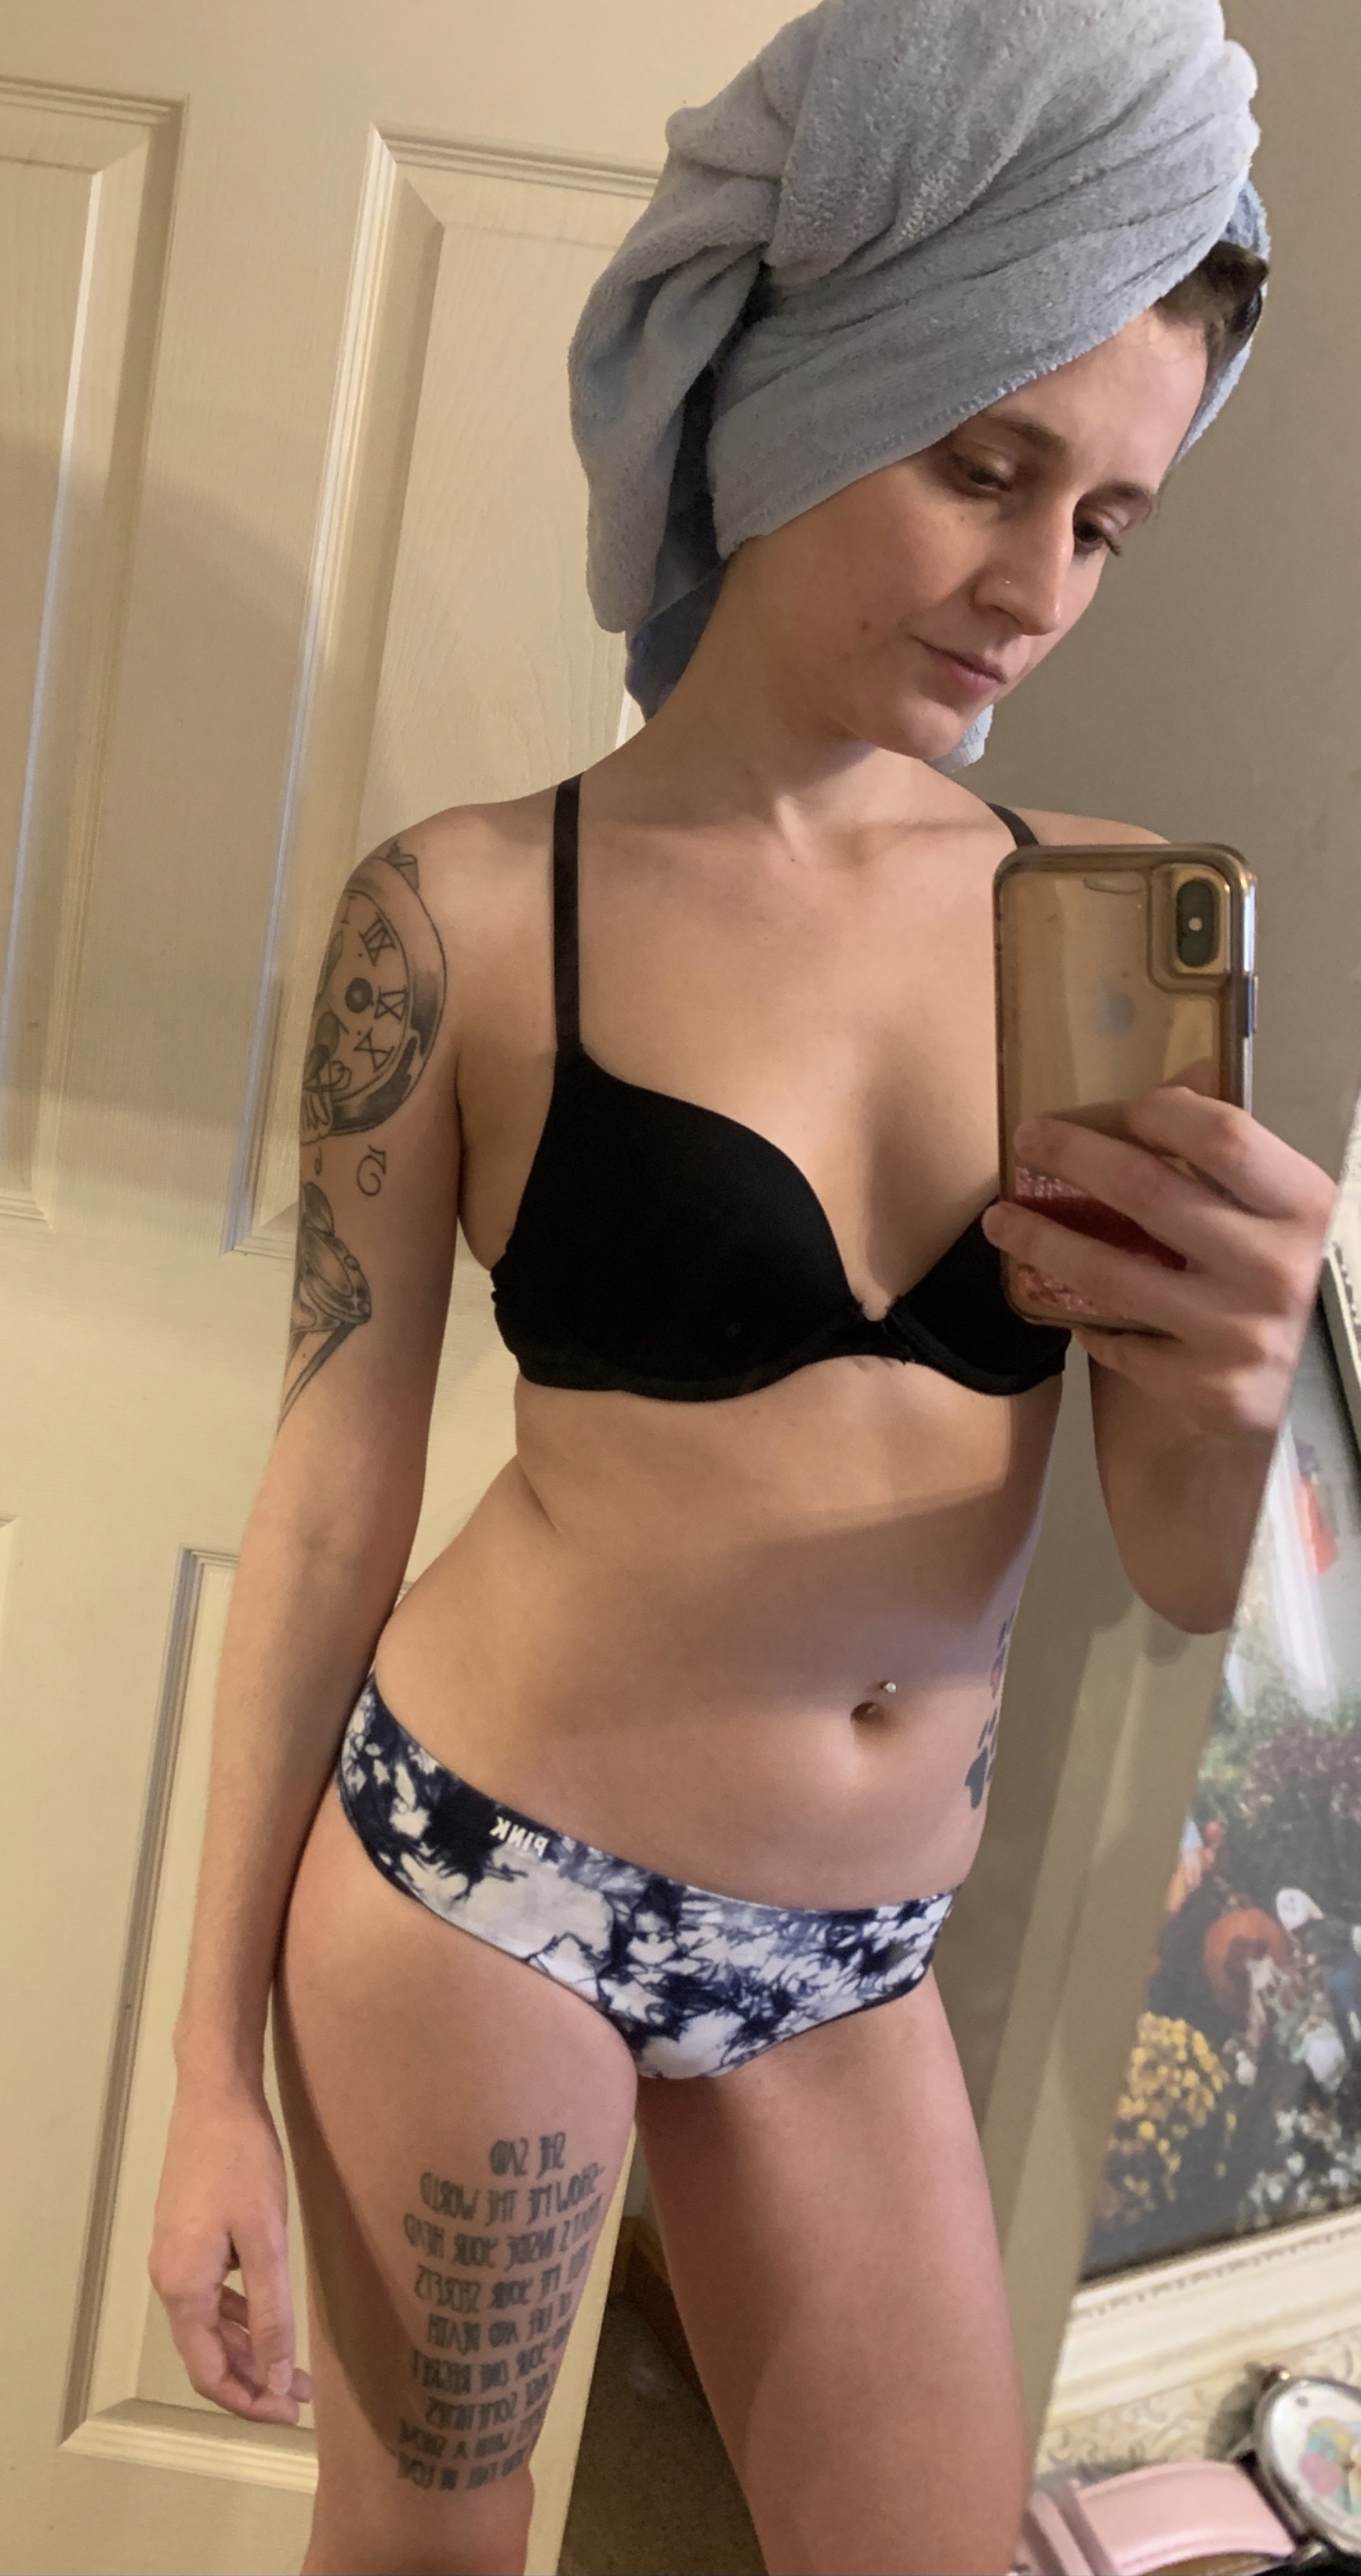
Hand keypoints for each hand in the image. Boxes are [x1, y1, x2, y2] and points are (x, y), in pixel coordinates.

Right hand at [148, 2075, 311, 2422]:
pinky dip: (238, 2316)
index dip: (248, 2401)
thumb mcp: (266, 2238)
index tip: (290, 2414)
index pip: (208, 2372)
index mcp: (182, 2286)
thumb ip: (270, 2312)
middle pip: (206, 2353)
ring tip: (294, 2367)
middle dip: (254, 2379)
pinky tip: (267, 2316)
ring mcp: (175, 2256)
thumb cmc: (241, 2161)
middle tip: (302, 2395)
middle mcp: (169, 2278)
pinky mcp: (187, 2236)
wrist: (214, 2095)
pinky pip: (210, 2295)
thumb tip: (277, 2377)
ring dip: (249, 2349)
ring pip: (209, 2325)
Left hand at [981, 1077, 1335, 1438]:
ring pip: (1111, 1275)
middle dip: (1072, 1157)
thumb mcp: (1292, 1211)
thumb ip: (1241, 1153)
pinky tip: (1076, 1310)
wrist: (1339, 1389)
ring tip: (1003, 1223)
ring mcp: (1241, 1336)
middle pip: (1146, 1192)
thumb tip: (1189, 1071)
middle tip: (1026, 1140)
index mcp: (1304, 1209)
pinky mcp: (1209, 1392)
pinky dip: (1091, 1324)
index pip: (1221, 1136)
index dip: (1161, 1111)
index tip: (1124, 1109)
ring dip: (1043, 1242)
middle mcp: (1276, 1270)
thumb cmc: (1302, 1279)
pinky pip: (1123, 1346)